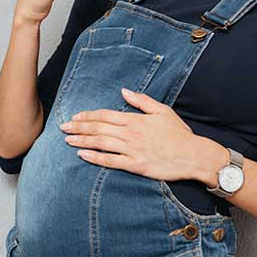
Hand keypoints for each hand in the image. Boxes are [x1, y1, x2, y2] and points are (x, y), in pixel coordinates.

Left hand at [59, 88, 205, 181]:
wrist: (194, 155)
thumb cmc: (178, 133)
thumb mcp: (162, 110)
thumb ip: (141, 100)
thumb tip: (123, 91)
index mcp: (135, 119)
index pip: (105, 115)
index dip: (88, 116)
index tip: (75, 117)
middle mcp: (131, 134)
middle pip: (99, 128)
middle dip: (79, 127)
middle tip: (63, 128)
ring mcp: (132, 150)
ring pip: (101, 143)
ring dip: (82, 141)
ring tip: (67, 140)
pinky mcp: (136, 166)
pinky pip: (111, 161)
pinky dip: (95, 158)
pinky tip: (83, 156)